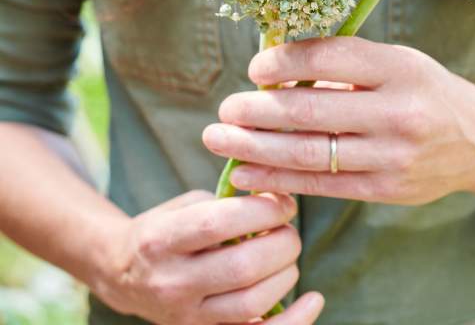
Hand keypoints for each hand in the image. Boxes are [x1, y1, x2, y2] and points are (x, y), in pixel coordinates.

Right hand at [94, 189, 323, 323]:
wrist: (124, 276)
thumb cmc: (164, 230)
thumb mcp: (185, 206)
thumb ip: (225, 203)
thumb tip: (278, 200)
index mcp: (162, 240)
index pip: (219, 223)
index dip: (262, 210)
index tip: (283, 204)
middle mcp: (172, 282)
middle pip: (242, 268)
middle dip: (282, 244)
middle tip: (289, 230)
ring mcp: (187, 318)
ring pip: (251, 304)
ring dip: (286, 275)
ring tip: (288, 255)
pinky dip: (292, 321)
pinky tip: (313, 301)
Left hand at [204, 37, 474, 205]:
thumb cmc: (424, 90)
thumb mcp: (395, 61)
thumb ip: (343, 65)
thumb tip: (274, 71)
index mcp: (399, 67)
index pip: (329, 58)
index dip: (284, 62)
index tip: (256, 68)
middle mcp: (398, 112)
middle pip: (311, 110)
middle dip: (258, 110)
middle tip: (225, 109)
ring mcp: (393, 156)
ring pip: (310, 153)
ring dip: (256, 148)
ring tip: (219, 140)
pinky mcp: (387, 190)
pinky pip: (323, 185)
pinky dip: (278, 180)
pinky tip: (246, 172)